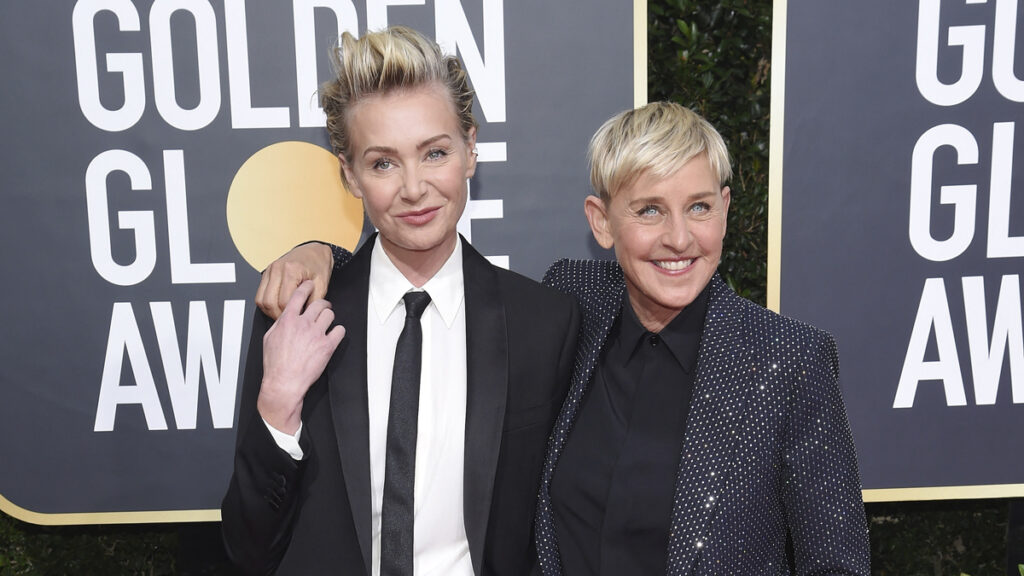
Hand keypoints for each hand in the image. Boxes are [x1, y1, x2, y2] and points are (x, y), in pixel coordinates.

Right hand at [256, 243, 333, 319]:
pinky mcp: (267, 273)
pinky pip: (260, 294)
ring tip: (283, 314)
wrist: (315, 251)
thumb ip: (313, 302)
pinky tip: (278, 306)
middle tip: (290, 320)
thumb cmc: (319, 265)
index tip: (298, 318)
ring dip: (270, 311)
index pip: (284, 301)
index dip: (291, 313)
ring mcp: (270, 270)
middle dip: (278, 315)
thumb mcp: (322, 285)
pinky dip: (267, 304)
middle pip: (270, 302)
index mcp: (292, 270)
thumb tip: (305, 317)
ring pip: (261, 300)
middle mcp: (277, 269)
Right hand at [257, 281, 345, 434]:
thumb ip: (279, 324)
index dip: (306, 287)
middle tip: (323, 308)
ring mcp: (316, 334)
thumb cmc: (275, 364)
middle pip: (319, 303)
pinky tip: (333, 335)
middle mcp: (303, 324)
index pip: (299, 295)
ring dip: (329, 317)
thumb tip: (284, 316)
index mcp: (287, 320)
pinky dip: (338, 331)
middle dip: (322, 304)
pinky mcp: (327, 346)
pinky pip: (340, 330)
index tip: (310, 285)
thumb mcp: (269, 339)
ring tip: (326, 323)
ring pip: (330, 314)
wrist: (284, 383)